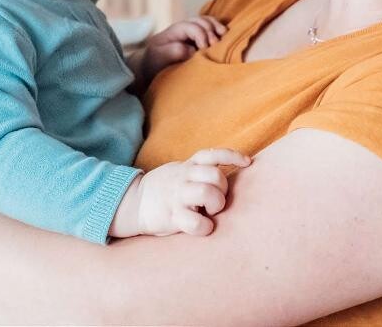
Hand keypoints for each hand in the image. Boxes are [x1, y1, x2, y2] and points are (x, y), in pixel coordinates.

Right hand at [111, 148, 250, 237]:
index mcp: (187, 166)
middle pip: (215, 175)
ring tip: (209, 212)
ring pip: (207, 192)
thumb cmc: (166, 191)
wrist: (133, 203)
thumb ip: (200, 171)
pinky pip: (194, 222)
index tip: (247, 163)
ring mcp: (177, 196)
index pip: (213, 154)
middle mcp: (183, 178)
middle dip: (223, 188)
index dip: (232, 156)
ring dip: (215, 204)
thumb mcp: (181, 173)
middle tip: (215, 201)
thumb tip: (230, 178)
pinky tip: (204, 227)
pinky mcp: (171, 216)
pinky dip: (204, 227)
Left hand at [140, 16, 226, 81]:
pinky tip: (224, 37)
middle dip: (210, 32)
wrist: (152, 66)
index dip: (201, 36)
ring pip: (208, 21)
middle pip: (202, 21)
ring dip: (217, 28)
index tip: (204, 49)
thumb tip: (192, 50)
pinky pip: (211, 28)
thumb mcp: (159, 57)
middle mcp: (184, 27)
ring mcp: (192, 30)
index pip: (192, 27)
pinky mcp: (198, 37)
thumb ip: (173, 52)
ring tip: (223, 37)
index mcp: (174, 30)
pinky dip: (218, 30)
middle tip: (215, 45)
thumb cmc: (155, 63)